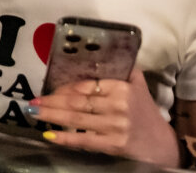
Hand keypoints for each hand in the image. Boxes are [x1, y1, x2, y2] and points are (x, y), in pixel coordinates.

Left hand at [28, 72, 178, 164]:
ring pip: (77, 119)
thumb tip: (102, 49)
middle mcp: (118, 105)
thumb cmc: (146, 113)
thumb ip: (123, 68)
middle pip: (78, 102)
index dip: (65, 88)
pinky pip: (84, 140)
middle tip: (32, 101)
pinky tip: (50, 136)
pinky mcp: (113, 145)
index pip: (87, 85)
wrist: (163, 146)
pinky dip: (65, 138)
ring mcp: (115, 126)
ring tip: (34, 112)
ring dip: (52, 116)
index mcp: (123, 87)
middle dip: (52, 101)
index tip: (49, 88)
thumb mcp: (139, 85)